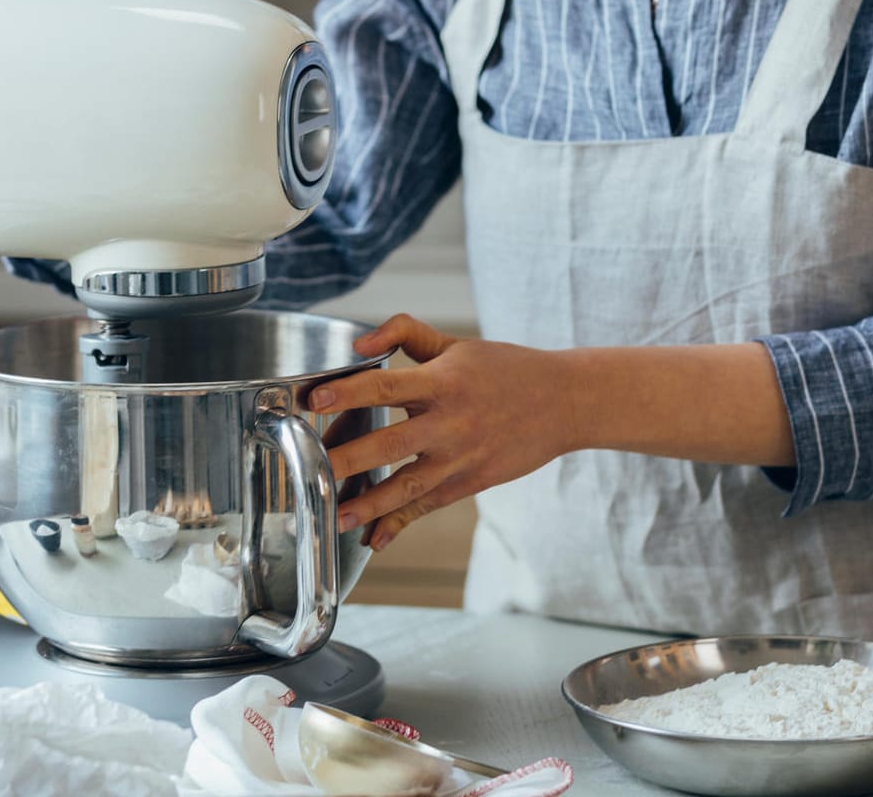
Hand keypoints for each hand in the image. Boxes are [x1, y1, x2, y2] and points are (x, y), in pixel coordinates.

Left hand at [310, 314, 584, 551]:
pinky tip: (375, 538)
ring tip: (332, 515)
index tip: (315, 399)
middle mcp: (450, 423)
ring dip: (368, 504)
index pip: (387, 386)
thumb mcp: (454, 343)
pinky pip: (428, 506)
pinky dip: (401, 523)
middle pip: (391, 444)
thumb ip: (404, 333)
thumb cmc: (505, 369)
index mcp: (443, 382)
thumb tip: (359, 344)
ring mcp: (461, 458)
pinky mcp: (470, 482)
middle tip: (307, 468)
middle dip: (347, 459)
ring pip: (407, 486)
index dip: (349, 391)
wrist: (565, 403)